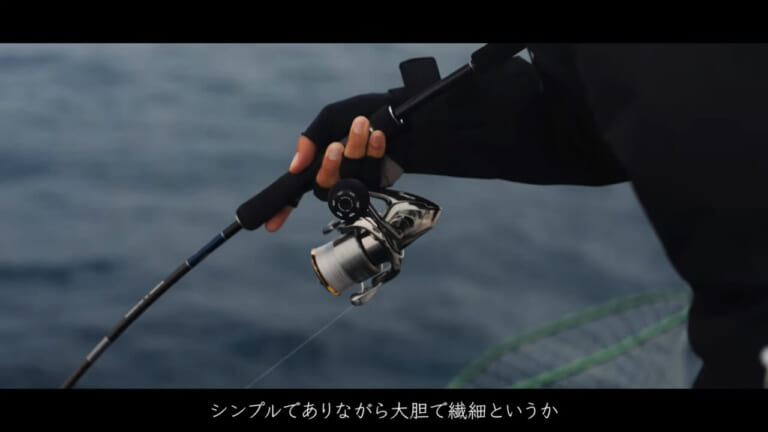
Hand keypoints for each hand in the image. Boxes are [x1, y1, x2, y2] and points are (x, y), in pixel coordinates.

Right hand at [265, 116, 385, 231]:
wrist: (401, 110)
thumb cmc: (365, 113)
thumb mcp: (331, 118)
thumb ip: (311, 139)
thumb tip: (294, 168)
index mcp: (319, 162)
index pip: (295, 190)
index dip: (282, 209)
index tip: (270, 225)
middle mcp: (336, 176)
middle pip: (323, 187)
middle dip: (330, 166)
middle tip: (336, 145)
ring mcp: (358, 182)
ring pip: (349, 180)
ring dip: (355, 151)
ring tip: (363, 124)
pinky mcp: (378, 183)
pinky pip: (371, 175)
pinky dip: (374, 153)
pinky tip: (378, 136)